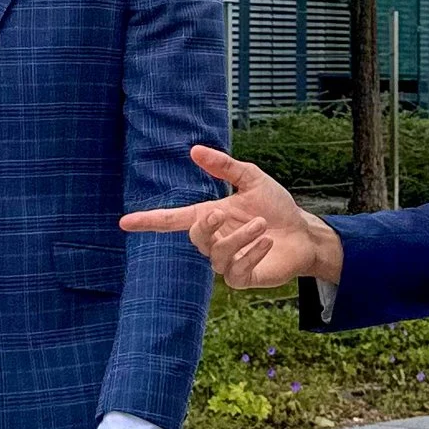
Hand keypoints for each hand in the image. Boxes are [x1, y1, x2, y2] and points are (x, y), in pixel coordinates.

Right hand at [121, 147, 344, 289]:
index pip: (173, 220)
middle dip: (204, 225)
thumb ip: (224, 167)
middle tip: (221, 212)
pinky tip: (267, 241)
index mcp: (210, 216)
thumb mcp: (252, 180)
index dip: (149, 221)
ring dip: (239, 237)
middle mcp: (214, 240)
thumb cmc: (276, 207)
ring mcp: (227, 261)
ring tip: (261, 225)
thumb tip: (194, 151)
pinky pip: (235, 271)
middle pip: (194, 237)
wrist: (303, 233)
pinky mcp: (243, 277)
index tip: (124, 222)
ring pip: (217, 255)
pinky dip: (251, 253)